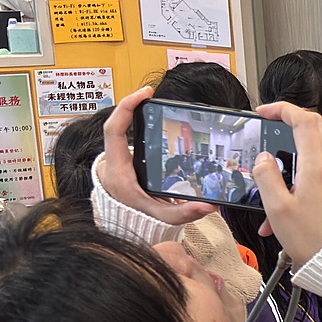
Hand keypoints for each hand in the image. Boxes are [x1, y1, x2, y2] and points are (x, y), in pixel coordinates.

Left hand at [96, 88, 215, 225]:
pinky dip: (132, 126)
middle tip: (150, 95)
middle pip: (116, 125)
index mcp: (118, 171)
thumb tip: (209, 206)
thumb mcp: (161, 218)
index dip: (127, 108)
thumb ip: (184, 213)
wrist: (122, 227)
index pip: (115, 130)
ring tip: (150, 104)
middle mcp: (113, 163)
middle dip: (131, 106)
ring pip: (118, 130)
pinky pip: (122, 137)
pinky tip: (148, 122)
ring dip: (132, 115)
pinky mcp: (120, 162)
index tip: (145, 94)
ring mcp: (114, 161)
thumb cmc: (137, 220)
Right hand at [251, 102, 321, 265]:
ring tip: (268, 190)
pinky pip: (315, 174)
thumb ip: (266, 177)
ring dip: (288, 163)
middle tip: (267, 129)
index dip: (283, 109)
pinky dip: (296, 182)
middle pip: (312, 130)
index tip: (265, 111)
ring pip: (312, 153)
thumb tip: (263, 158)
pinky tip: (280, 210)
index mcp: (318, 167)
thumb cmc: (314, 241)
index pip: (304, 120)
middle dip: (287, 125)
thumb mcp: (277, 208)